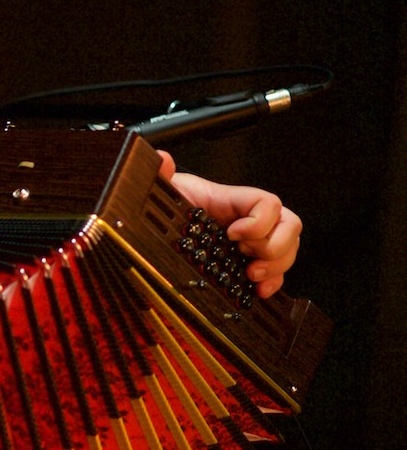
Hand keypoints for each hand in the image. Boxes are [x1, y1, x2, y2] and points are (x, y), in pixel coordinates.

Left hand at [157, 150, 301, 298]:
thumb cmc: (169, 204)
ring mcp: (252, 241)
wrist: (162, 221)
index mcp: (233, 200)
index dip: (258, 222)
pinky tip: (259, 290)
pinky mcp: (247, 261)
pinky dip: (273, 281)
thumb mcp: (164, 190)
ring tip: (251, 275)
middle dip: (274, 246)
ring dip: (276, 265)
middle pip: (289, 226)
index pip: (267, 203)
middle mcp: (250, 219)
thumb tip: (161, 159)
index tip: (231, 233)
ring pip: (287, 248)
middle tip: (246, 257)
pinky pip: (276, 271)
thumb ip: (162, 174)